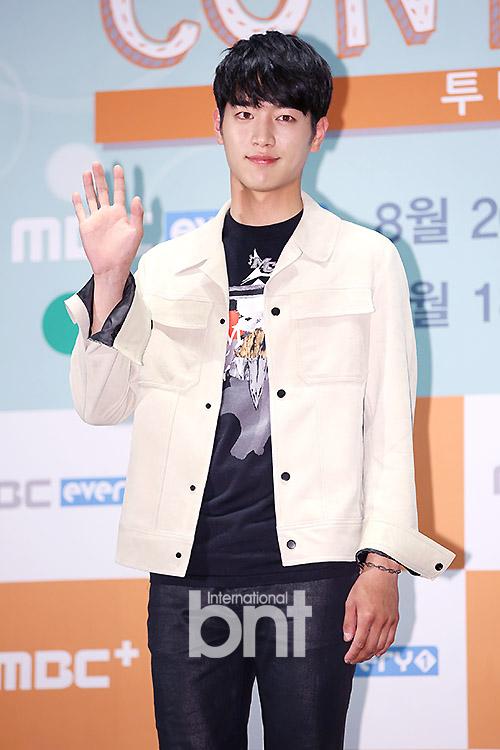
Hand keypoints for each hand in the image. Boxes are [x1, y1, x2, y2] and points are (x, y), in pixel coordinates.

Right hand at [72, 162, 143, 277]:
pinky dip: (77, 203)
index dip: (118, 180)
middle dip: (100, 177)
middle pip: (102, 191)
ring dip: (88, 185)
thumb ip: (137, 215)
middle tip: (96, 163)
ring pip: (91, 198)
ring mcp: (96, 220)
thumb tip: (137, 197)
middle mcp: (107, 214)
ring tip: (86, 172)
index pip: (119, 192)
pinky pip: (80, 212)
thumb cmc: (126, 252)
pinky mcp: (86, 227)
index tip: (117, 167)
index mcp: (120, 214)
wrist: (111, 267)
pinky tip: (75, 193)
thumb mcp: (136, 232)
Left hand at [342, 563, 399, 663]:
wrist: (382, 574)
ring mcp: (389, 621)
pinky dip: (384, 648)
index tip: (348, 658)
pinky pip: (390, 639)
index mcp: (367, 616)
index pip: (359, 642)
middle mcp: (380, 621)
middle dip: (361, 657)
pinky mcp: (395, 619)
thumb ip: (349, 622)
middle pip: (370, 647)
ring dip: (371, 654)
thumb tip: (348, 638)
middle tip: (354, 660)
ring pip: (381, 646)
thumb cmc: (366, 584)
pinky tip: (378, 651)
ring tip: (363, 657)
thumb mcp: (351, 601)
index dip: (353, 653)